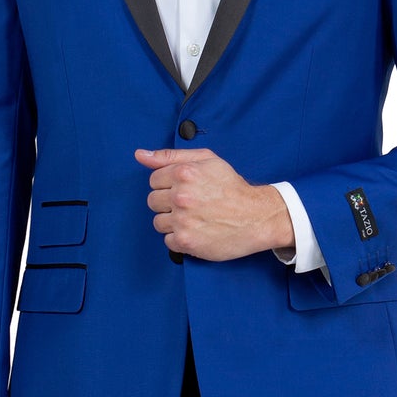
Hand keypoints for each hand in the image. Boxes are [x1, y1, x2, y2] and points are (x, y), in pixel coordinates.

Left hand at [137, 147, 293, 261]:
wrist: (257, 217)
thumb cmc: (232, 188)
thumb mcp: (207, 160)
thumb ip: (170, 156)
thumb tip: (140, 155)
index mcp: (184, 173)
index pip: (153, 180)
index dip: (168, 185)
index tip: (185, 190)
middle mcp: (181, 196)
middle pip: (153, 202)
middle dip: (168, 203)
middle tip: (191, 205)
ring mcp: (183, 220)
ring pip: (158, 223)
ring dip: (172, 222)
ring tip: (194, 219)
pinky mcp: (186, 241)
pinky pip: (168, 241)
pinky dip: (180, 239)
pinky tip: (196, 231)